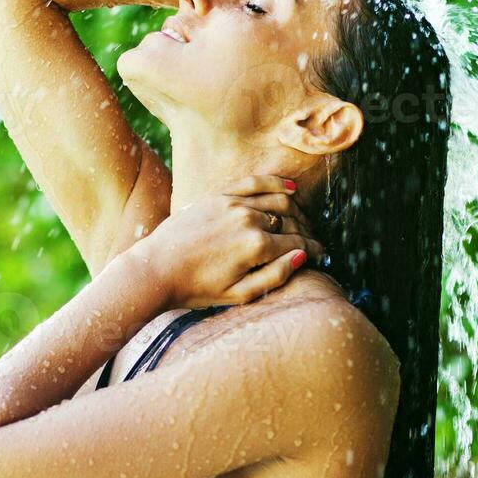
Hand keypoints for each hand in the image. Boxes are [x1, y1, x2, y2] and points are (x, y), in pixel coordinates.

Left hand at [134, 175, 324, 306]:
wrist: (156, 269)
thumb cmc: (196, 288)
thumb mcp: (239, 295)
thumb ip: (275, 276)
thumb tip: (302, 256)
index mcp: (256, 247)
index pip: (298, 243)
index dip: (313, 249)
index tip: (321, 253)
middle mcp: (248, 220)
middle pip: (290, 221)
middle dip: (306, 230)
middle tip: (311, 239)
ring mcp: (233, 204)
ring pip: (277, 201)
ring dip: (295, 210)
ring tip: (301, 221)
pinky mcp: (219, 196)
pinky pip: (254, 183)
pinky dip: (275, 183)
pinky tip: (289, 188)